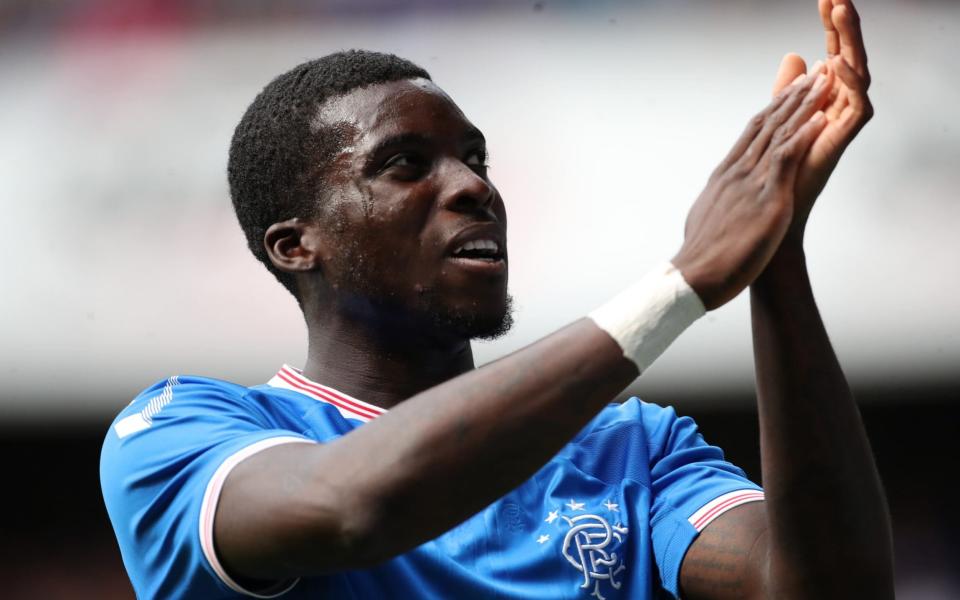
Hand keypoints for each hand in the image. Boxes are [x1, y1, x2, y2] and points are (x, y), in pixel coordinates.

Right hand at [673, 71, 831, 309]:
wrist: (694, 277)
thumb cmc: (700, 259)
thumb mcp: (705, 220)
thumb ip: (716, 204)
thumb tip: (716, 205)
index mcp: (723, 177)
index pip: (750, 134)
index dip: (771, 110)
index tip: (787, 92)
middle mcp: (736, 172)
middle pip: (766, 125)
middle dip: (791, 97)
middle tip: (812, 73)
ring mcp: (750, 182)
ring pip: (779, 133)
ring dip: (803, 105)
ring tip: (822, 81)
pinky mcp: (766, 198)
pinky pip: (788, 157)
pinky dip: (805, 134)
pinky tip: (821, 117)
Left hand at [771, 0, 872, 240]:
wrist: (773, 214)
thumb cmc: (779, 172)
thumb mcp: (779, 119)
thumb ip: (787, 89)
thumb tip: (794, 55)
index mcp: (824, 99)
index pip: (832, 54)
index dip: (830, 27)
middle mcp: (837, 107)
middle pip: (848, 57)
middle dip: (844, 26)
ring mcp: (842, 123)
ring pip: (857, 73)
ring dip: (849, 42)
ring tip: (841, 11)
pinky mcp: (843, 140)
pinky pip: (858, 105)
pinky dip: (849, 82)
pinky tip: (837, 63)